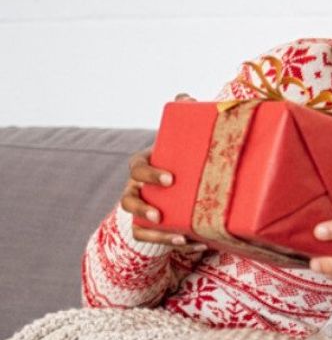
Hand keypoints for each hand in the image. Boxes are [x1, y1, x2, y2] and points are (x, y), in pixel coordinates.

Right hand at [121, 93, 198, 247]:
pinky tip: (195, 244)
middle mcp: (136, 188)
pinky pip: (152, 238)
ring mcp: (139, 209)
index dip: (150, 173)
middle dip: (142, 206)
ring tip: (181, 238)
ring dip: (157, 232)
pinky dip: (171, 242)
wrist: (169, 186)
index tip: (170, 179)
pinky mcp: (146, 227)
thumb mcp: (177, 144)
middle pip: (129, 198)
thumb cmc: (175, 160)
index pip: (137, 167)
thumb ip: (183, 119)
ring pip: (136, 222)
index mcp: (142, 166)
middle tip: (160, 214)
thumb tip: (185, 96)